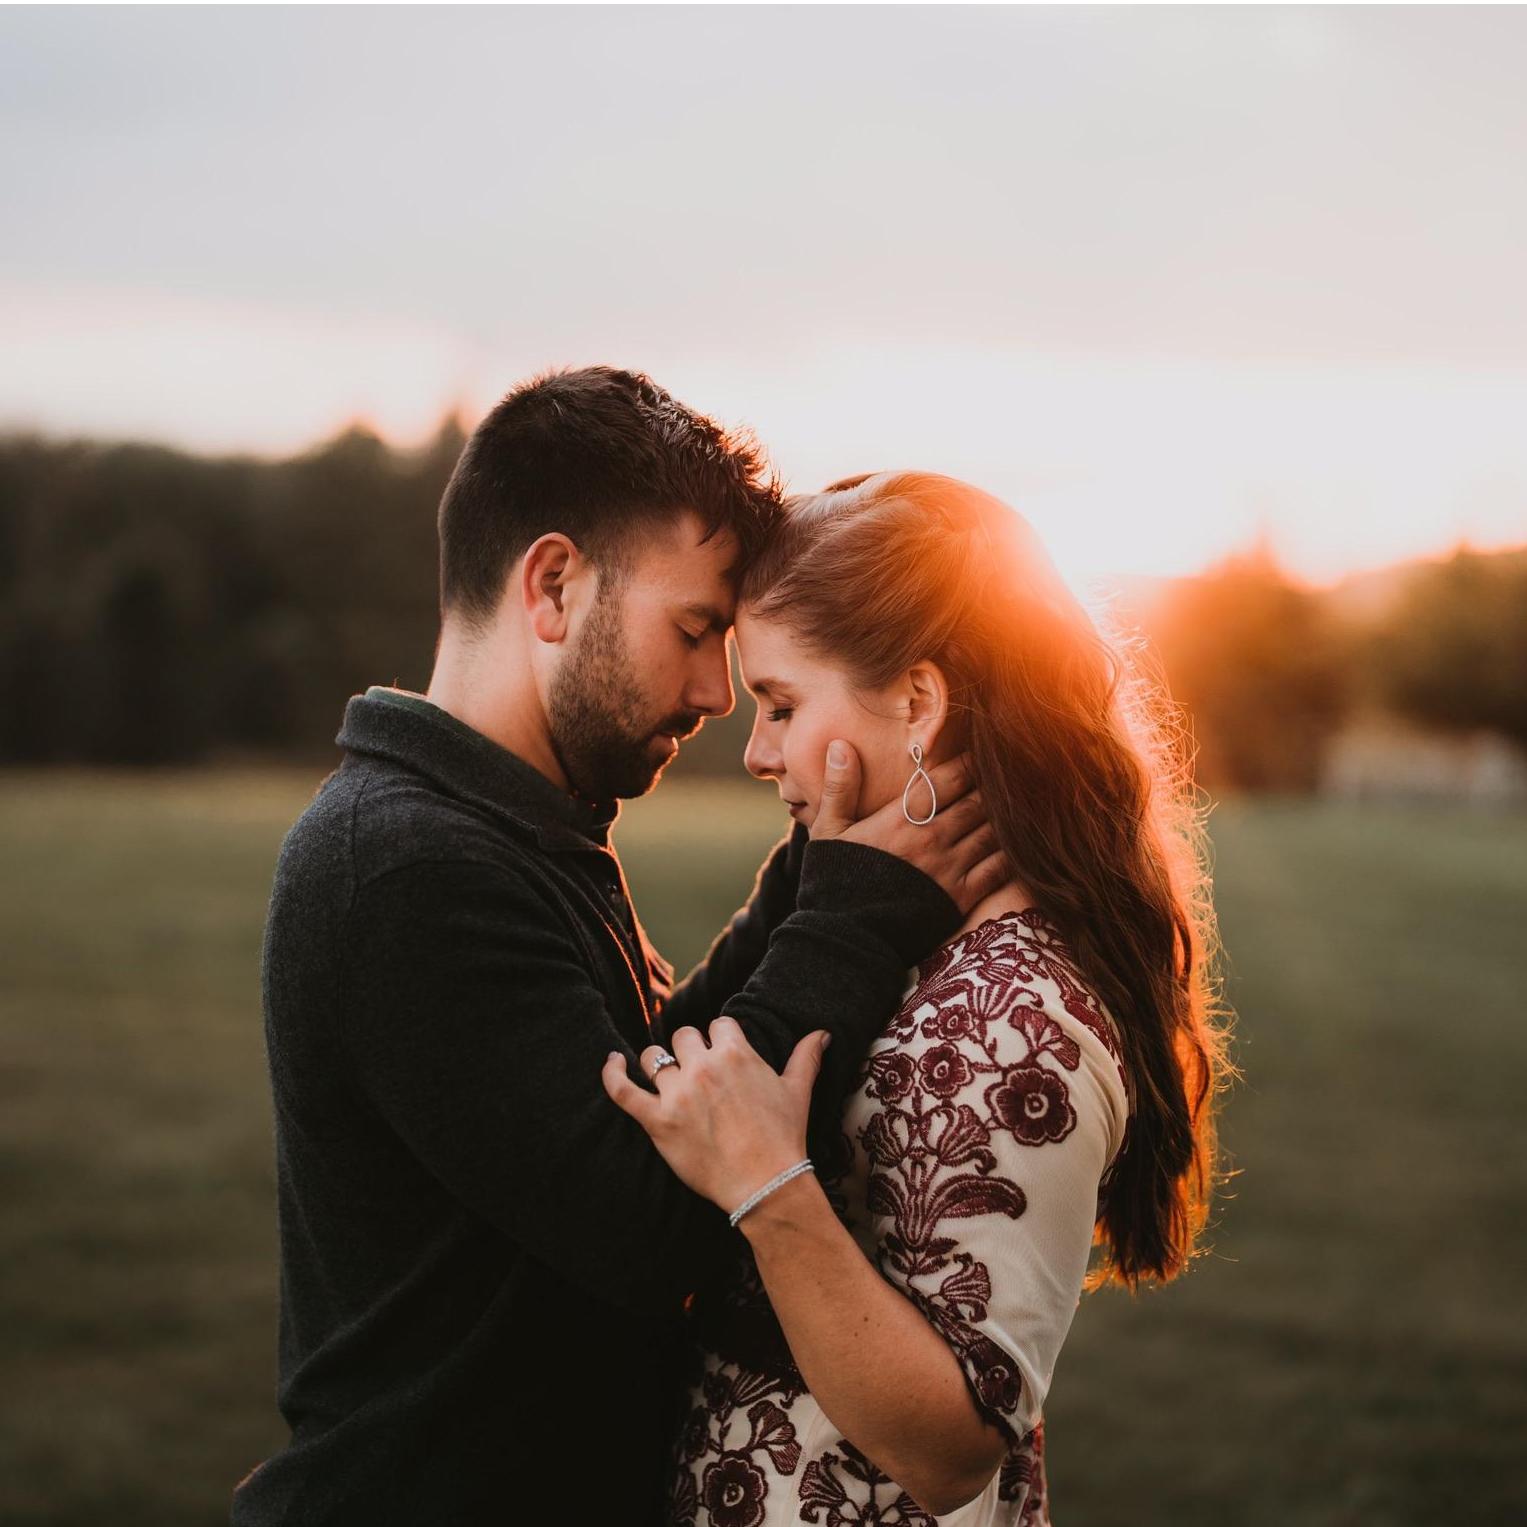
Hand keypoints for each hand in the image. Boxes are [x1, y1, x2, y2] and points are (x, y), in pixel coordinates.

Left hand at [600, 1018, 827, 1214]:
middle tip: (699, 1073)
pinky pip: (623, 1089)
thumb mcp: (798, 1092)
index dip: (719, 1039)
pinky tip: (611, 1063)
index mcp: (736, 1053)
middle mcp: (703, 1066)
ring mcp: (677, 1093)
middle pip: (684, 1037)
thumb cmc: (784, 1138)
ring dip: (659, 1063)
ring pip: (654, 1057)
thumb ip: (806, 1057)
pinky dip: (612, 1074)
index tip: (722, 1054)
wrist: (765, 1184)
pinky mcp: (656, 1120)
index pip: (717, 1025)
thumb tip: (822, 1033)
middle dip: (690, 1050)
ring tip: (665, 1076)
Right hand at [811, 740, 1007, 916]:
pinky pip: (998, 869)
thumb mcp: (828, 831)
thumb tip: (841, 744)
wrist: (845, 939)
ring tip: (1014, 807)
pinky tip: (1017, 846)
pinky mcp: (961, 898)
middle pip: (978, 800)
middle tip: (1005, 777)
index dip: (970, 762)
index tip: (980, 754)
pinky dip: (1011, 853)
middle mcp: (931, 837)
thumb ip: (840, 787)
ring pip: (993, 831)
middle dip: (993, 787)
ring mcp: (949, 868)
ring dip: (1005, 818)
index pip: (950, 777)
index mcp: (902, 817)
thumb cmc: (833, 882)